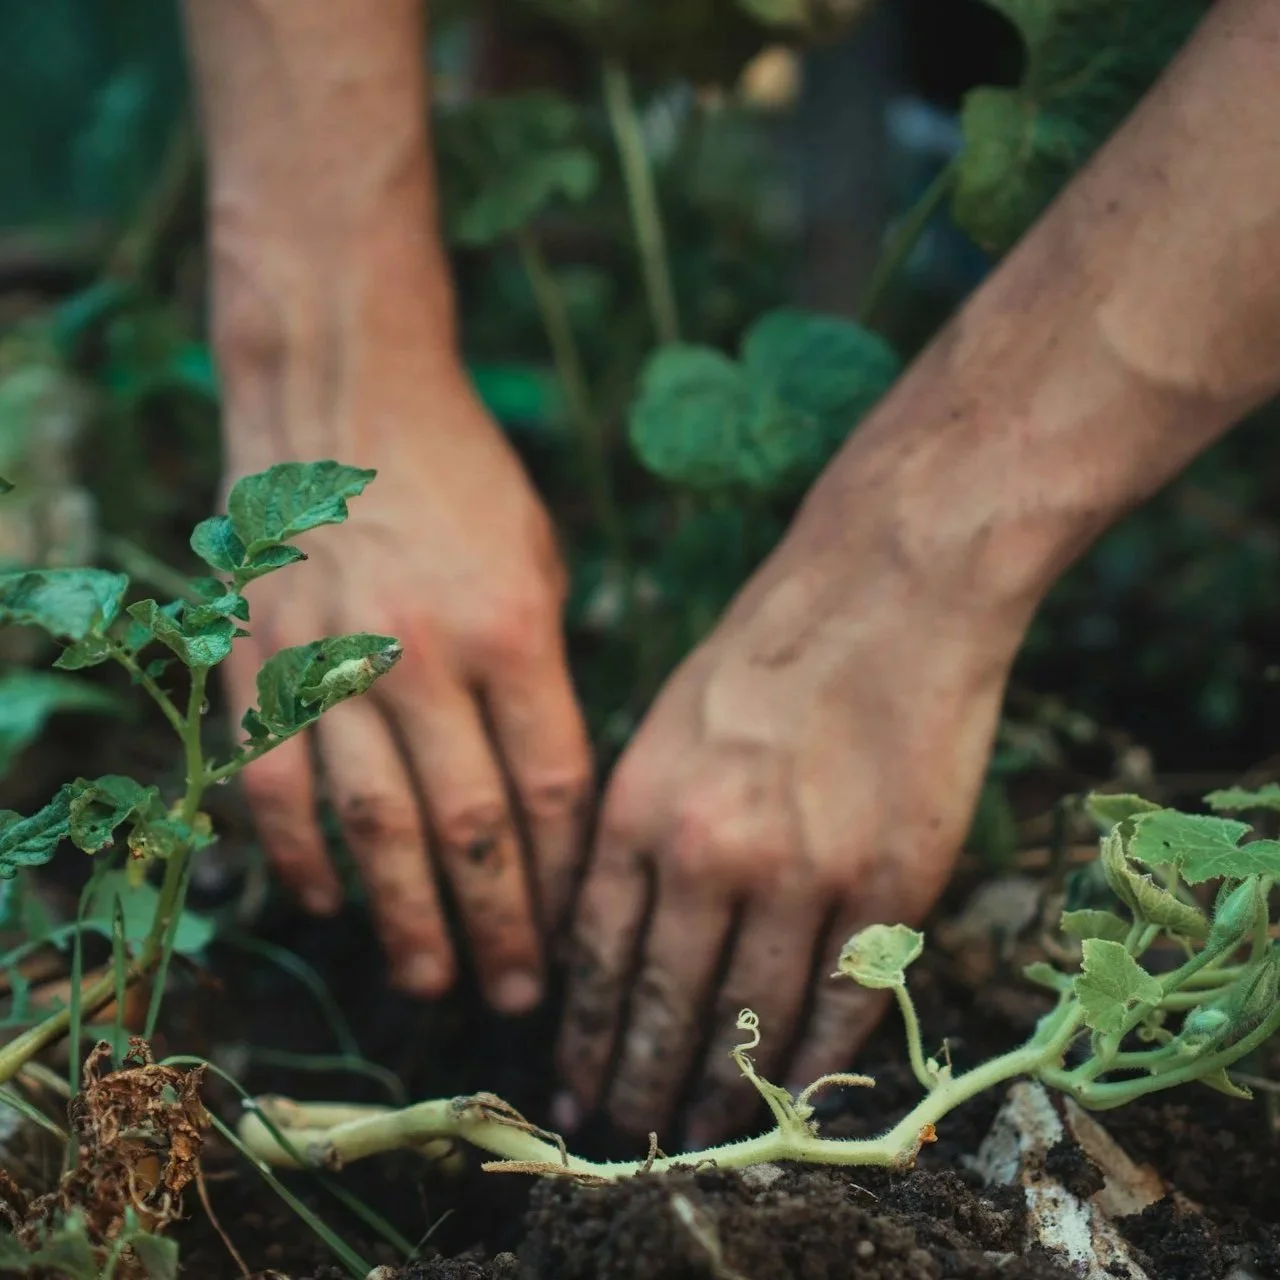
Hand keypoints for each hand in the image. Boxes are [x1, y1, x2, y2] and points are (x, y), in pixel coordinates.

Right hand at [221, 371, 592, 1012]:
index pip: (551, 788)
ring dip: (404, 917)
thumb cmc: (465, 483)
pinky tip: (330, 905)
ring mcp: (334, 661)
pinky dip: (302, 855)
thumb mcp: (540, 563)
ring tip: (432, 981)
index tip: (578, 931)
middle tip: (515, 998)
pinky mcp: (262, 660)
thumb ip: (545, 676)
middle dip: (500, 925)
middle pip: (471, 827)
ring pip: (374, 826)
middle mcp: (425, 657)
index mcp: (514, 632)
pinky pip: (278, 783)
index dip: (566, 875)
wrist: (345, 399)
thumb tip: (550, 792)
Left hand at [554, 505, 1022, 1146]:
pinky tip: (793, 1101)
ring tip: (699, 1134)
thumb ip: (636, 830)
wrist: (888, 588)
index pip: (597, 958)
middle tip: (626, 1134)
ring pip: (750, 1022)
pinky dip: (814, 1064)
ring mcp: (804, 874)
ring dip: (721, 1091)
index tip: (576, 1087)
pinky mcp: (889, 884)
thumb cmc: (768, 648)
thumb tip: (611, 934)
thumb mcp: (665, 724)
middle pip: (664, 1005)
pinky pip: (842, 1004)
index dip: (586, 1037)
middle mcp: (709, 852)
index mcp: (639, 807)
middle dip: (639, 1083)